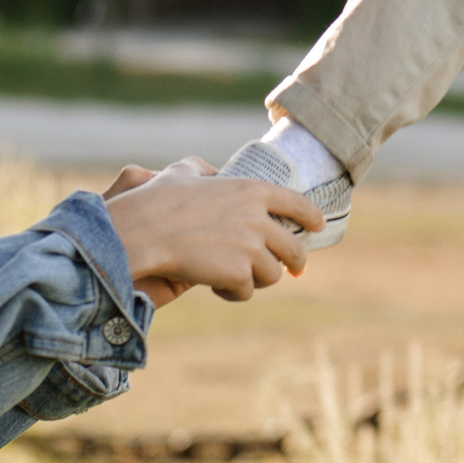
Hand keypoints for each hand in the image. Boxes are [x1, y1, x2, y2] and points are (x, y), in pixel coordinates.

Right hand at [105, 158, 317, 303]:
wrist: (146, 231)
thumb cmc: (158, 200)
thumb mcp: (184, 172)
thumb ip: (203, 170)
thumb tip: (208, 172)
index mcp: (252, 190)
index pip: (297, 204)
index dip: (311, 217)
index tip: (318, 226)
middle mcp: (259, 219)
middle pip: (294, 248)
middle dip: (296, 263)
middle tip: (291, 270)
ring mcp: (252, 248)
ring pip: (272, 275)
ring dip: (255, 279)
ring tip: (236, 277)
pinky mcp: (239, 274)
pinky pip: (246, 291)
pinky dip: (232, 292)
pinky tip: (216, 286)